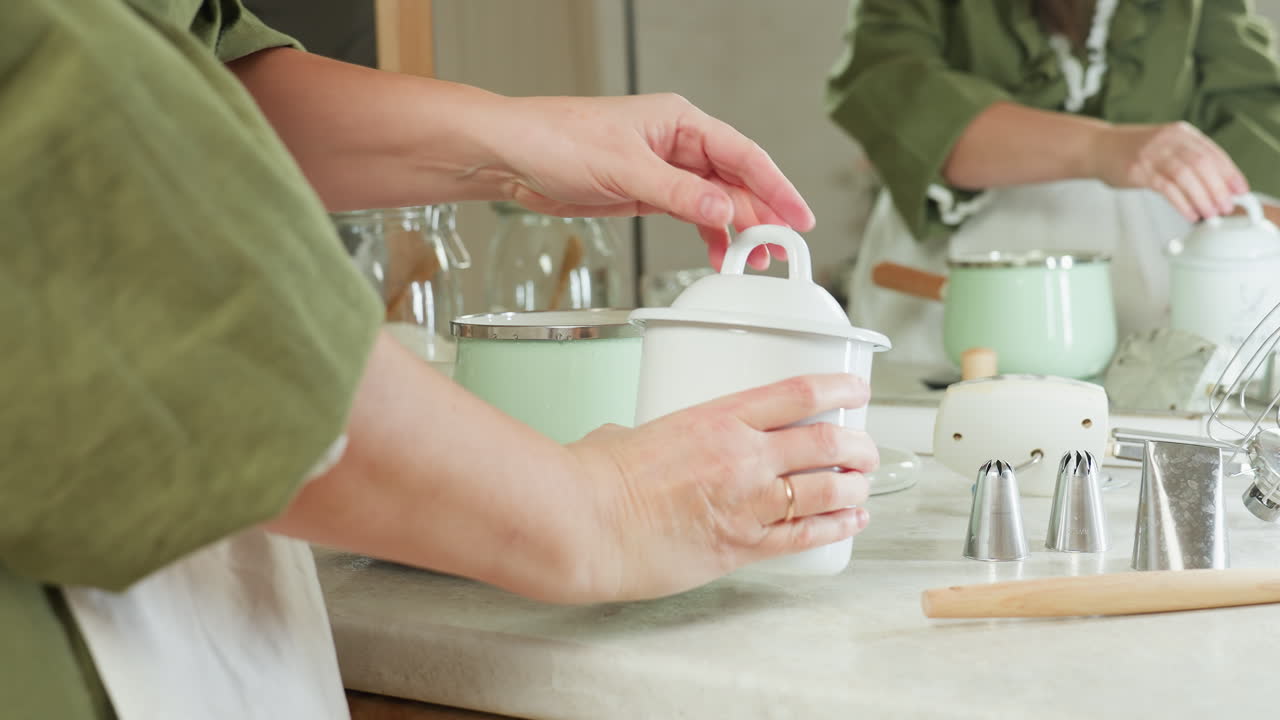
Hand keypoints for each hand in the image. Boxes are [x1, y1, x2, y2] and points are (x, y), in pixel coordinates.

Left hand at [493, 93, 815, 269]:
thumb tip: (723, 209)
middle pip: (735, 181)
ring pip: (715, 201)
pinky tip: (718, 255)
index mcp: (679, 121)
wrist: (512, 156)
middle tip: (780, 251)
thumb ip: (677, 193)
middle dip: (760, 215)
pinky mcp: (646, 193)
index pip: (742, 154)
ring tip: (755, 261)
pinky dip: (707, 235)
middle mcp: (677, 143)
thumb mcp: (623, 168)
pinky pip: (690, 215)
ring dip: (736, 230)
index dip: (775, 187)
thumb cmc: (557, 139)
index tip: (798, 217)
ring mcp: (663, 170)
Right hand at [567, 374, 876, 601]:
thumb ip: (645, 435)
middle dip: (858, 445)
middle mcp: (743, 456)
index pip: (797, 393)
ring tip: (864, 486)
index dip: (838, 388)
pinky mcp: (743, 547)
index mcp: (717, 417)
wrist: (584, 525)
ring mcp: (747, 503)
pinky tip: (852, 522)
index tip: (856, 389)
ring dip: (856, 488)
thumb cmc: (593, 478)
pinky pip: (805, 536)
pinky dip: (837, 527)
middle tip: (866, 449)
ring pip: (829, 489)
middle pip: (827, 442)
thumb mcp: (625, 434)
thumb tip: (631, 440)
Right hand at [1091, 122, 1248, 221]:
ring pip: (1187, 176)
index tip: (1239, 190)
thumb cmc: (1131, 150)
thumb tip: (1215, 185)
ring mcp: (1153, 154)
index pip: (1213, 153)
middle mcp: (1169, 140)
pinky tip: (1189, 213)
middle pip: (1202, 165)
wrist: (1097, 147)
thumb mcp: (1164, 146)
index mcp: (1181, 133)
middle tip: (1225, 207)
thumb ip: (1188, 159)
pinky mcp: (1139, 170)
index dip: (1230, 173)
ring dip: (1202, 198)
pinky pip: (1167, 188)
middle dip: (1218, 189)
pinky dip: (1182, 203)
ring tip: (1210, 214)